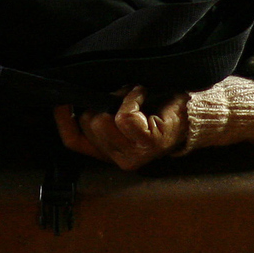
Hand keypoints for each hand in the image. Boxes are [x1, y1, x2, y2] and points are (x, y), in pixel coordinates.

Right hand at [54, 85, 189, 170]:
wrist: (191, 115)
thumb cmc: (157, 109)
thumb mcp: (122, 114)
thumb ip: (98, 112)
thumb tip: (73, 94)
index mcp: (107, 152)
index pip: (73, 141)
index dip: (63, 119)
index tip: (62, 99)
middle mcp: (118, 159)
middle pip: (89, 123)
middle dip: (102, 101)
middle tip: (122, 94)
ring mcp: (133, 155)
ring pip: (103, 121)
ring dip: (118, 99)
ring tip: (134, 95)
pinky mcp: (147, 144)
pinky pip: (124, 116)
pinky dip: (132, 97)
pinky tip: (142, 93)